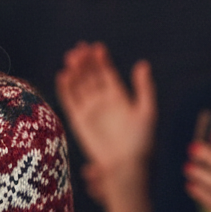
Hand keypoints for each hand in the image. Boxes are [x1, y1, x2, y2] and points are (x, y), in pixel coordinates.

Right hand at [56, 42, 155, 172]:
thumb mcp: (147, 112)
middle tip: (80, 49)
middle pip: (90, 75)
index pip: (106, 72)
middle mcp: (102, 100)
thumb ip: (144, 88)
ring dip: (74, 71)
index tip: (97, 48)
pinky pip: (69, 100)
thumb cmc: (140, 141)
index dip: (101, 59)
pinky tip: (63, 75)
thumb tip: (142, 63)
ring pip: (78, 85)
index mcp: (118, 96)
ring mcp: (89, 109)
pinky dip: (65, 88)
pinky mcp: (78, 119)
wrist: (124, 164)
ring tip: (71, 58)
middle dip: (85, 62)